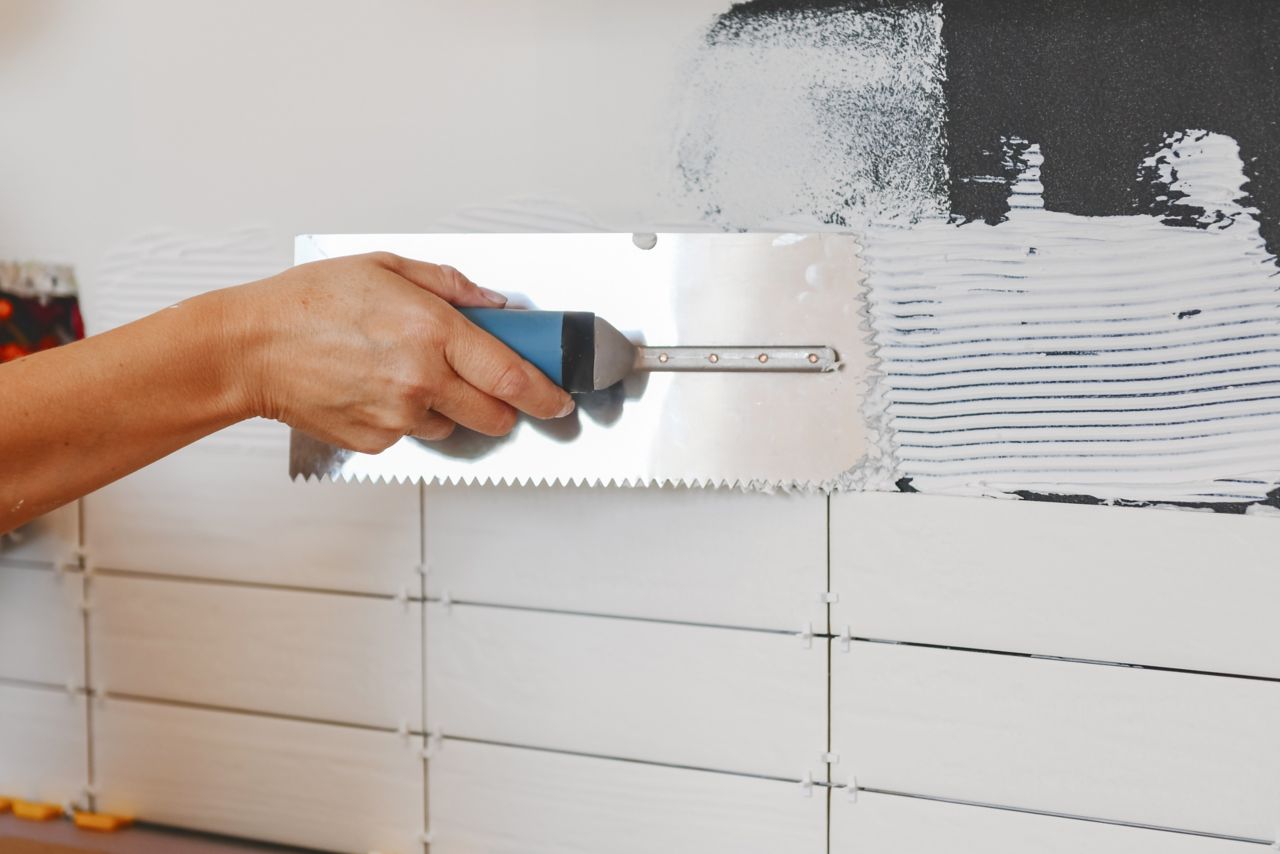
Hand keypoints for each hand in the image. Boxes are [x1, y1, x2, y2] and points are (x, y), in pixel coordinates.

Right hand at [225, 252, 574, 452]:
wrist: (250, 348)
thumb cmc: (308, 303)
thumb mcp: (386, 268)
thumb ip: (451, 286)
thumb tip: (495, 304)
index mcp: (432, 332)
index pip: (512, 376)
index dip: (546, 393)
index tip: (560, 399)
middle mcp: (421, 380)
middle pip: (496, 415)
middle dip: (504, 405)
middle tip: (488, 385)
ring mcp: (398, 417)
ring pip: (453, 426)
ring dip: (447, 407)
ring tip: (404, 372)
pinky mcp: (375, 442)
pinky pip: (412, 435)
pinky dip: (406, 417)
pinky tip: (375, 387)